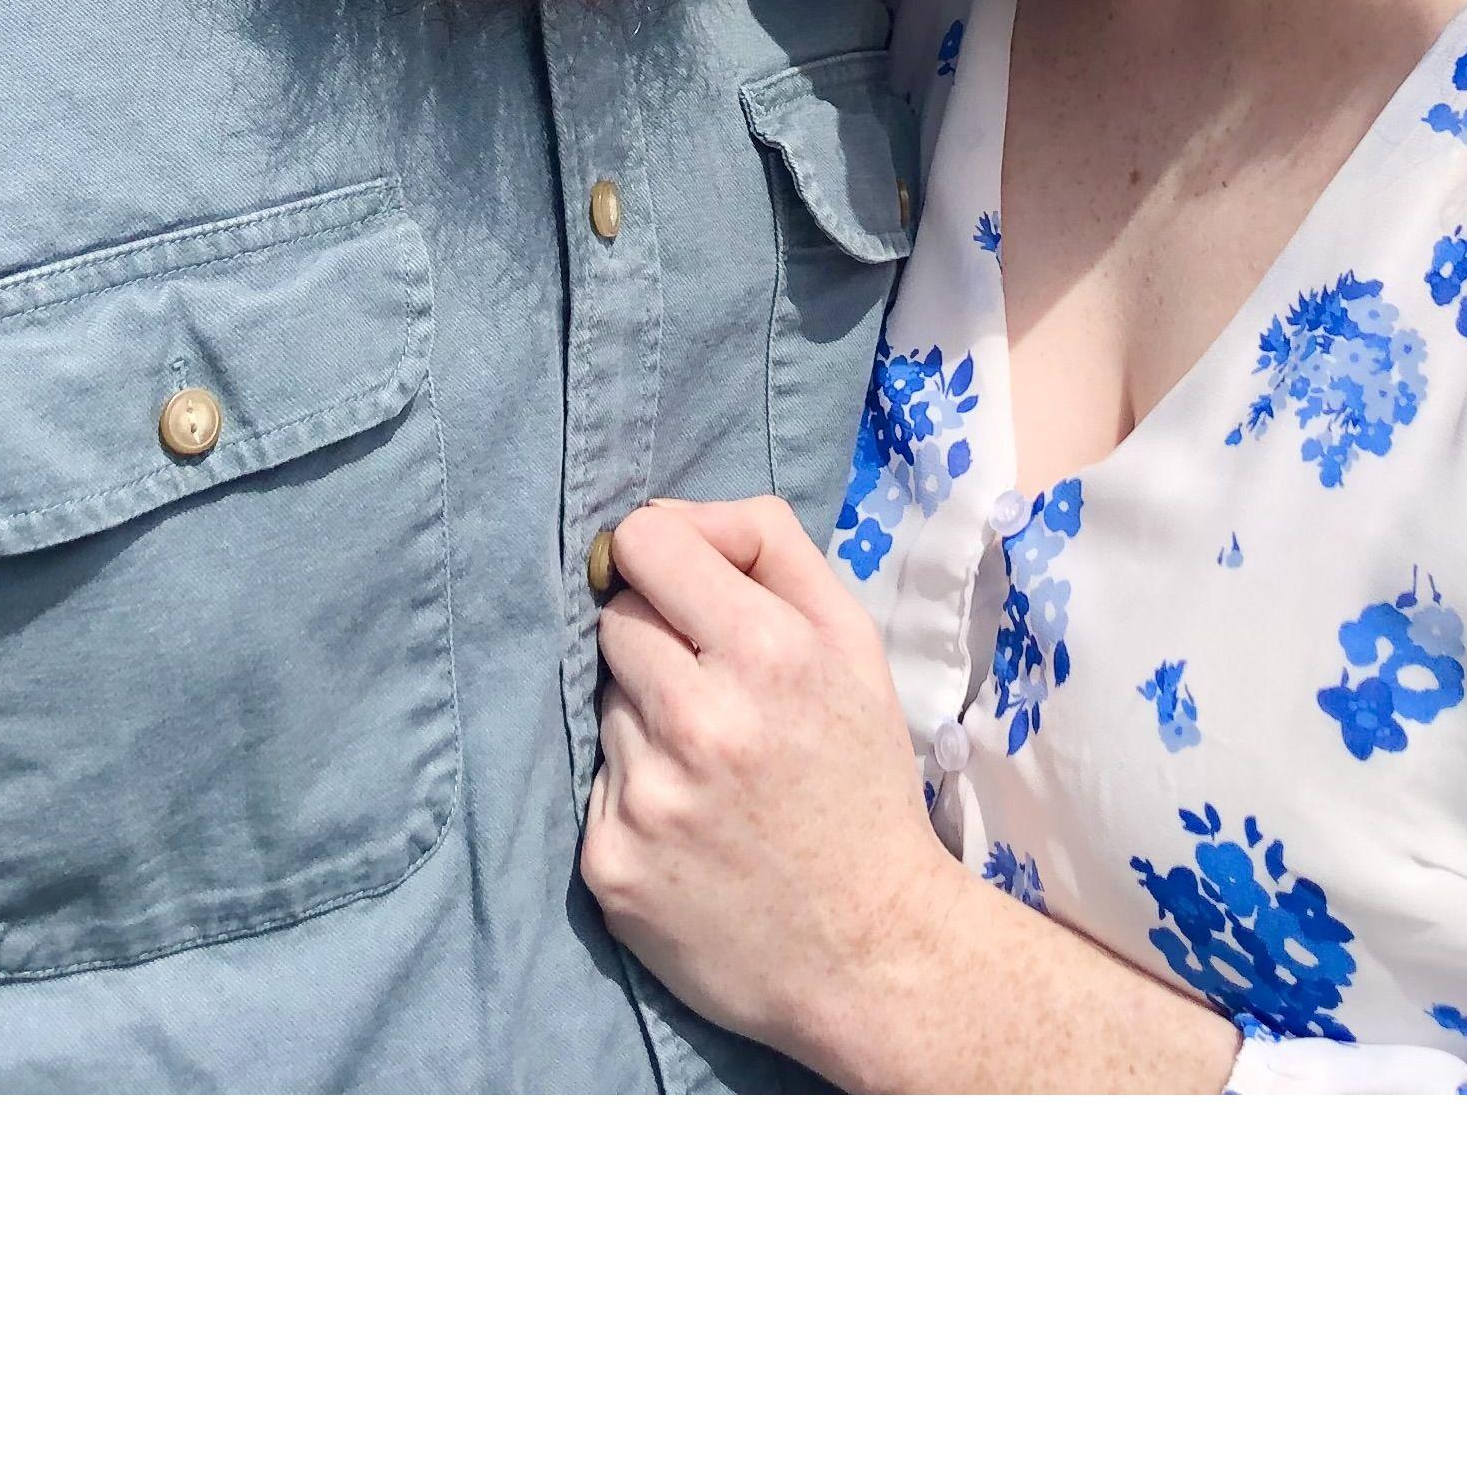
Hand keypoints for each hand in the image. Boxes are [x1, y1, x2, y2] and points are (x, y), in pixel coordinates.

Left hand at [580, 494, 958, 1071]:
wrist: (870, 950)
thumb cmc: (861, 782)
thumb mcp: (853, 642)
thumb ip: (769, 548)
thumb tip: (672, 517)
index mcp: (766, 651)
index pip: (643, 542)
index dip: (661, 557)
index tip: (681, 591)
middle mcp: (698, 719)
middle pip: (616, 620)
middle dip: (659, 644)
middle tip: (716, 697)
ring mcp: (646, 796)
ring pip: (606, 703)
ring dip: (647, 722)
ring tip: (712, 772)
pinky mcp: (607, 862)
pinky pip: (595, 784)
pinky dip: (634, 795)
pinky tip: (690, 827)